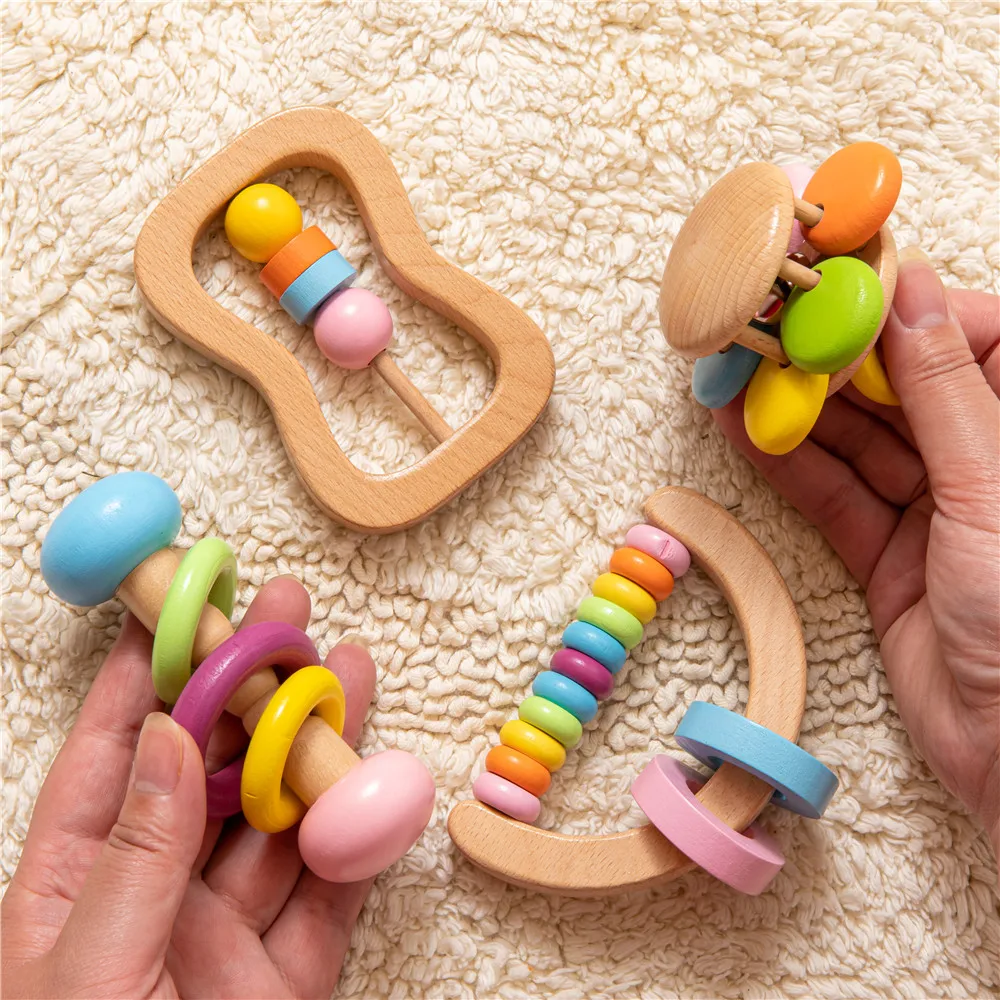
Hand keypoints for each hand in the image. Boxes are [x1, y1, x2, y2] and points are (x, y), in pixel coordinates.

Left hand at [2, 577, 376, 998]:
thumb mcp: (83, 984)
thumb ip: (134, 859)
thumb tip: (170, 740)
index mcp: (68, 901)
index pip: (106, 767)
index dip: (139, 685)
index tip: (172, 613)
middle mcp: (150, 908)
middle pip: (209, 779)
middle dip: (246, 694)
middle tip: (281, 617)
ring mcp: (224, 947)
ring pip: (278, 825)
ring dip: (315, 750)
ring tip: (348, 670)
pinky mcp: (288, 987)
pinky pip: (330, 899)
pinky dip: (356, 841)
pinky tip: (375, 778)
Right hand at [713, 249, 999, 861]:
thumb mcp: (990, 490)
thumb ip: (945, 391)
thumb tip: (915, 292)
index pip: (972, 340)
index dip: (905, 308)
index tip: (838, 283)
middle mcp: (988, 464)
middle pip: (904, 390)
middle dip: (836, 360)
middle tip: (768, 327)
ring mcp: (939, 513)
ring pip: (861, 444)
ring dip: (801, 412)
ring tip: (739, 374)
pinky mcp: (891, 559)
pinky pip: (836, 500)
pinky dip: (791, 469)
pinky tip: (747, 434)